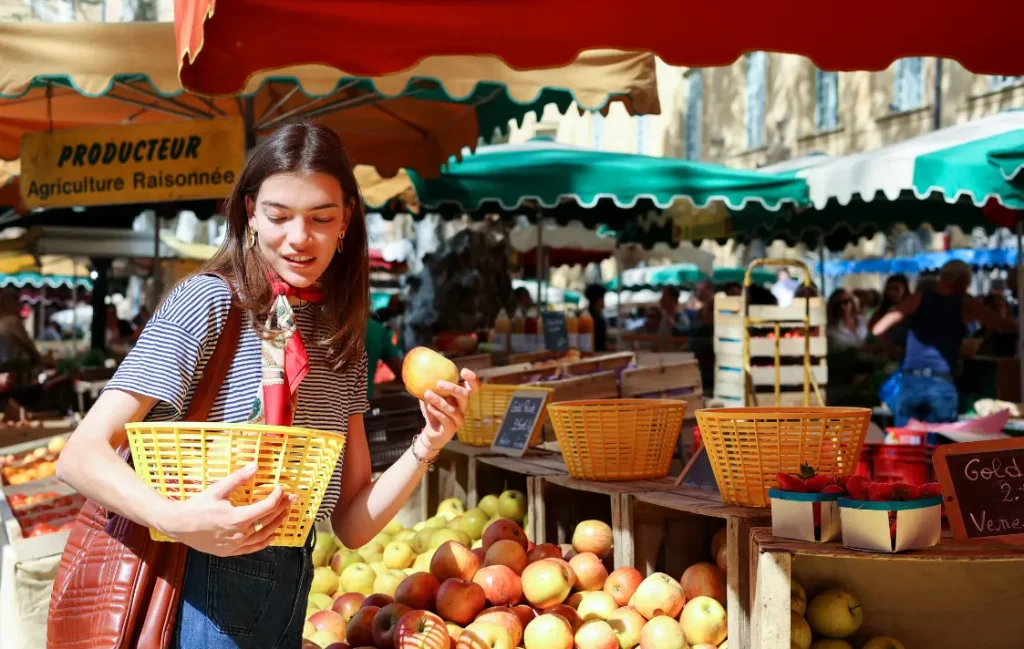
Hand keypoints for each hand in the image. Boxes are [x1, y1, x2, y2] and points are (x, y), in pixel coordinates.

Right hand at [155, 462, 295, 556]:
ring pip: (263, 535)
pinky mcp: (229, 551)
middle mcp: (239, 533)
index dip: (277, 497)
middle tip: (292, 499)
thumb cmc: (197, 506)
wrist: (178, 525)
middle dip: (282, 508)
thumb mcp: (218, 489)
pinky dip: (264, 542)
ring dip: (276, 524)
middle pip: (268, 520)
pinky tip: (272, 536)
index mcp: (237, 518)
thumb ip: (238, 478)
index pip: (266, 507)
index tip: (281, 488)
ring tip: (285, 514)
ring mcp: (235, 545)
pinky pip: (252, 548)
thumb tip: (255, 465)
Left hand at [419, 368, 480, 451]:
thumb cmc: (432, 411)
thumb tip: (419, 369)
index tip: (463, 371)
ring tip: (427, 393)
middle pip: (464, 395)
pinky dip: (437, 411)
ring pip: (453, 409)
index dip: (472, 379)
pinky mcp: (451, 429)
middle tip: (438, 383)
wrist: (430, 433)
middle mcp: (462, 407)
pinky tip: (429, 406)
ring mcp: (458, 419)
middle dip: (453, 388)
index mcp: (460, 398)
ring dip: (439, 400)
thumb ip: (429, 384)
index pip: (473, 387)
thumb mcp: (430, 396)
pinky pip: (446, 419)